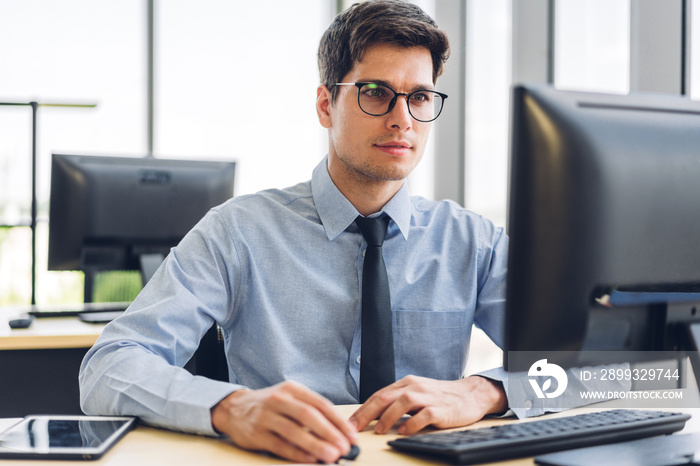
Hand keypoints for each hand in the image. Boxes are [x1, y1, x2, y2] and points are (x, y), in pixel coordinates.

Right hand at [211, 381, 357, 462]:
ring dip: (315, 444)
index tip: (352, 435)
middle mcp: (279, 400)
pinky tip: (310, 459)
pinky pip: (280, 445)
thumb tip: (339, 433)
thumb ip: (311, 412)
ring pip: (294, 431)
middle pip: (308, 415)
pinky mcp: (257, 433)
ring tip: (331, 455)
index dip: (338, 421)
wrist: (235, 408)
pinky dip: (297, 453)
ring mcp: (266, 416)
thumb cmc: (270, 406)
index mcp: (292, 389)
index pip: (321, 404)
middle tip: (344, 447)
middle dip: (330, 432)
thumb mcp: (290, 399)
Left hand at [349, 375, 506, 434]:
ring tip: (379, 430)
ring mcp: (428, 397)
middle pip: (385, 397)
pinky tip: (404, 432)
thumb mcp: (416, 394)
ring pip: (402, 402)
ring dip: (388, 417)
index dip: (362, 410)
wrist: (470, 394)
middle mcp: (414, 387)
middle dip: (367, 413)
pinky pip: (424, 415)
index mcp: (406, 383)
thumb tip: (373, 416)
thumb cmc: (441, 397)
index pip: (378, 395)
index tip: (350, 423)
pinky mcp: (441, 409)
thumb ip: (397, 402)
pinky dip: (412, 423)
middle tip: (355, 428)